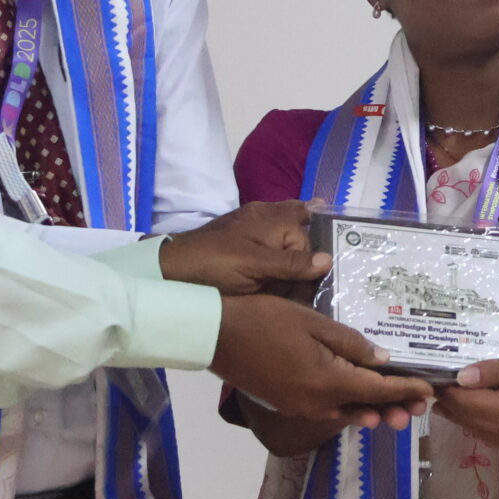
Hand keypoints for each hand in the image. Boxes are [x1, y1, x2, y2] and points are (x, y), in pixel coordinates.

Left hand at [158, 201, 327, 294]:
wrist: (169, 271)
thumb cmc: (213, 265)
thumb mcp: (254, 266)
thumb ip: (290, 264)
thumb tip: (328, 260)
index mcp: (270, 219)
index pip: (306, 236)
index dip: (310, 260)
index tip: (316, 280)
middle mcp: (264, 217)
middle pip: (300, 224)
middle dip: (309, 244)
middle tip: (321, 272)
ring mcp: (250, 227)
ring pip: (285, 232)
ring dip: (295, 252)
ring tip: (307, 274)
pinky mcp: (240, 242)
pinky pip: (269, 244)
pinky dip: (279, 256)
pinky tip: (284, 271)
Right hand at [211, 294, 430, 427]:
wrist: (217, 335)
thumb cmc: (267, 320)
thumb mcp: (314, 323)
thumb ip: (351, 344)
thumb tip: (382, 360)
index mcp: (329, 382)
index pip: (378, 390)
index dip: (405, 390)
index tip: (430, 391)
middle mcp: (318, 404)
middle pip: (365, 408)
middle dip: (394, 406)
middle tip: (421, 407)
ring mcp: (301, 408)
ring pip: (346, 413)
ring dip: (372, 410)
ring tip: (396, 410)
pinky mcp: (288, 404)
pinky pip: (327, 411)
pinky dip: (347, 408)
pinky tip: (357, 403)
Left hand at [436, 338, 498, 452]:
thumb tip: (462, 378)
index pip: (469, 405)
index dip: (448, 390)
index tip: (432, 373)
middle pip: (474, 423)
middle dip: (453, 405)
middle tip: (435, 383)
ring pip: (488, 434)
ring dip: (469, 416)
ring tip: (453, 395)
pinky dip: (489, 424)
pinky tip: (486, 408)